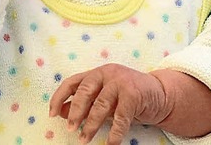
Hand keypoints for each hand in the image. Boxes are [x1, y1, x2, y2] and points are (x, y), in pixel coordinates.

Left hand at [49, 64, 170, 144]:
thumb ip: (83, 102)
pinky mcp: (134, 93)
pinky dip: (115, 132)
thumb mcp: (103, 97)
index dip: (59, 97)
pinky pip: (121, 116)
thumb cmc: (127, 96)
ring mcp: (122, 81)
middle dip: (75, 112)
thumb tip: (59, 111)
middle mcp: (108, 73)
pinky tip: (110, 143)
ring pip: (101, 104)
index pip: (72, 82)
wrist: (159, 93)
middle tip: (70, 128)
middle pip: (85, 91)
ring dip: (91, 124)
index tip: (51, 114)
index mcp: (97, 73)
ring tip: (84, 139)